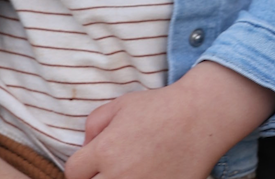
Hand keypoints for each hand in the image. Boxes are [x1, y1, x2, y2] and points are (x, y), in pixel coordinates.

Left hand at [64, 61, 274, 178]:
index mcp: (106, 150)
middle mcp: (120, 175)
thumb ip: (94, 124)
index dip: (81, 165)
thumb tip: (86, 146)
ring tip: (128, 171)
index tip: (93, 161)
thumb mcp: (122, 104)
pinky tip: (148, 174)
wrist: (201, 116)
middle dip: (95, 177)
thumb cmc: (161, 107)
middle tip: (110, 167)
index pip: (74, 172)